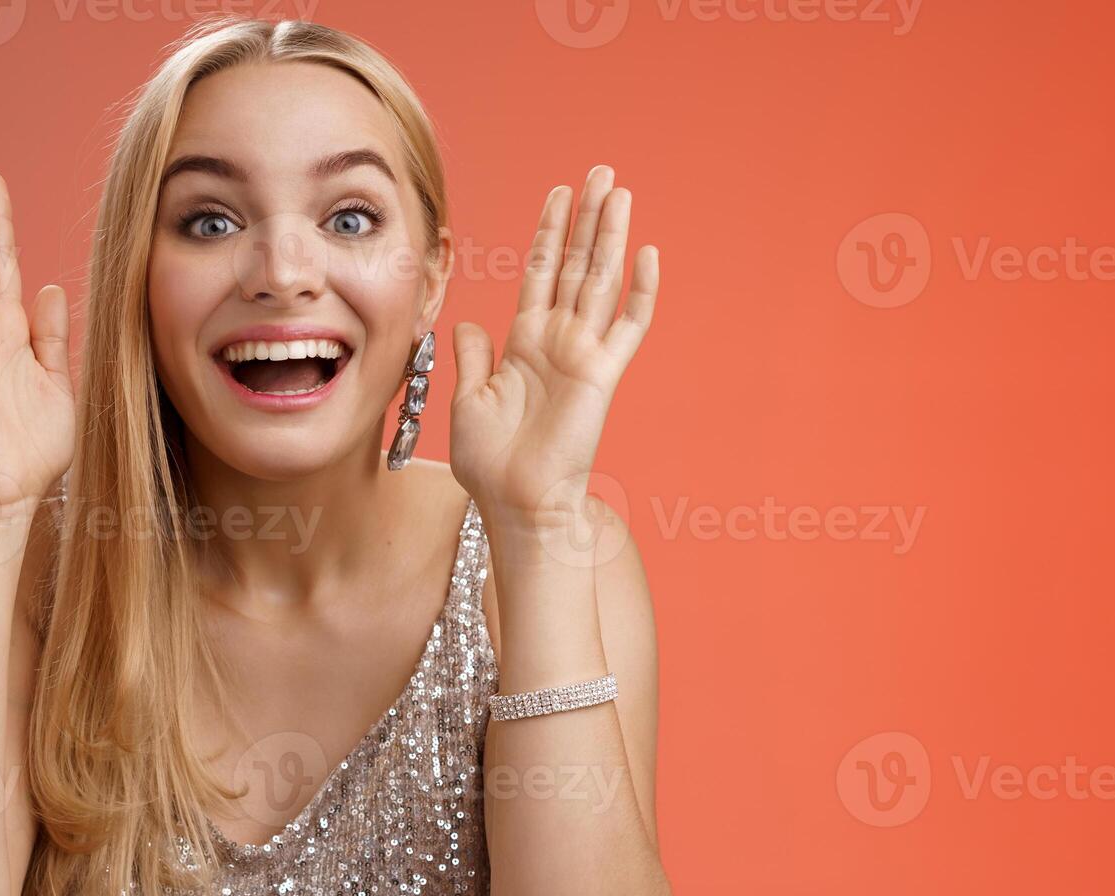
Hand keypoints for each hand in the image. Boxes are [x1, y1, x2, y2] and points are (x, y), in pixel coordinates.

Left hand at [449, 165, 659, 525]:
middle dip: (588, 218)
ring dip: (611, 236)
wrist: (516, 503)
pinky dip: (641, 292)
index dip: (550, 233)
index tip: (559, 194)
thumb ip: (472, 357)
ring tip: (620, 192)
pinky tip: (648, 254)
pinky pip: (627, 326)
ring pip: (602, 281)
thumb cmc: (491, 463)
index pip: (541, 274)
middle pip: (577, 265)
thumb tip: (466, 322)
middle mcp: (558, 341)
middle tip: (601, 173)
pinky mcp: (602, 374)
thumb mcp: (468, 401)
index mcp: (525, 344)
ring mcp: (584, 354)